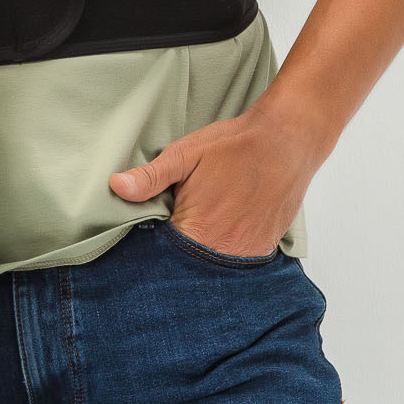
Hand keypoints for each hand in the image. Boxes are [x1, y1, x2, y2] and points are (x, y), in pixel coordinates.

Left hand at [108, 105, 322, 258]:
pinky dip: (228, 247)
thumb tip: (117, 187)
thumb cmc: (234, 145)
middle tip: (184, 218)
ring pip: (215, 263)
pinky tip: (227, 225)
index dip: (155, 243)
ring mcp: (248, 252)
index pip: (163, 255)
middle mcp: (224, 250)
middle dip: (180, 249)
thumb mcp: (185, 154)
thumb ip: (151, 177)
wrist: (287, 140)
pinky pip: (239, 259)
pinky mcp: (266, 247)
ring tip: (208, 220)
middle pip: (189, 263)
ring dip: (205, 249)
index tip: (157, 227)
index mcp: (197, 231)